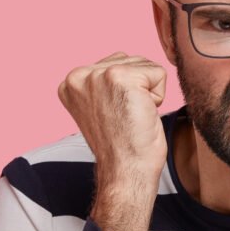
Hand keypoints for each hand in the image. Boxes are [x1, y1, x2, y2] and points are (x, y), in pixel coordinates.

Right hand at [58, 52, 166, 230]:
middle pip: (130, 60)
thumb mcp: (102, 107)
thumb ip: (103, 83)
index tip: (115, 116)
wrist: (125, 171)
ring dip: (148, 92)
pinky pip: (158, 73)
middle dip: (139, 89)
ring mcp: (98, 74)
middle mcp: (78, 74)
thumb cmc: (121, 145)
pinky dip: (159, 96)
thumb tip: (125, 62)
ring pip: (145, 64)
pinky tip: (142, 114)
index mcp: (70, 82)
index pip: (115, 63)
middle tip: (126, 118)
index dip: (126, 91)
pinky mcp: (120, 77)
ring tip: (133, 116)